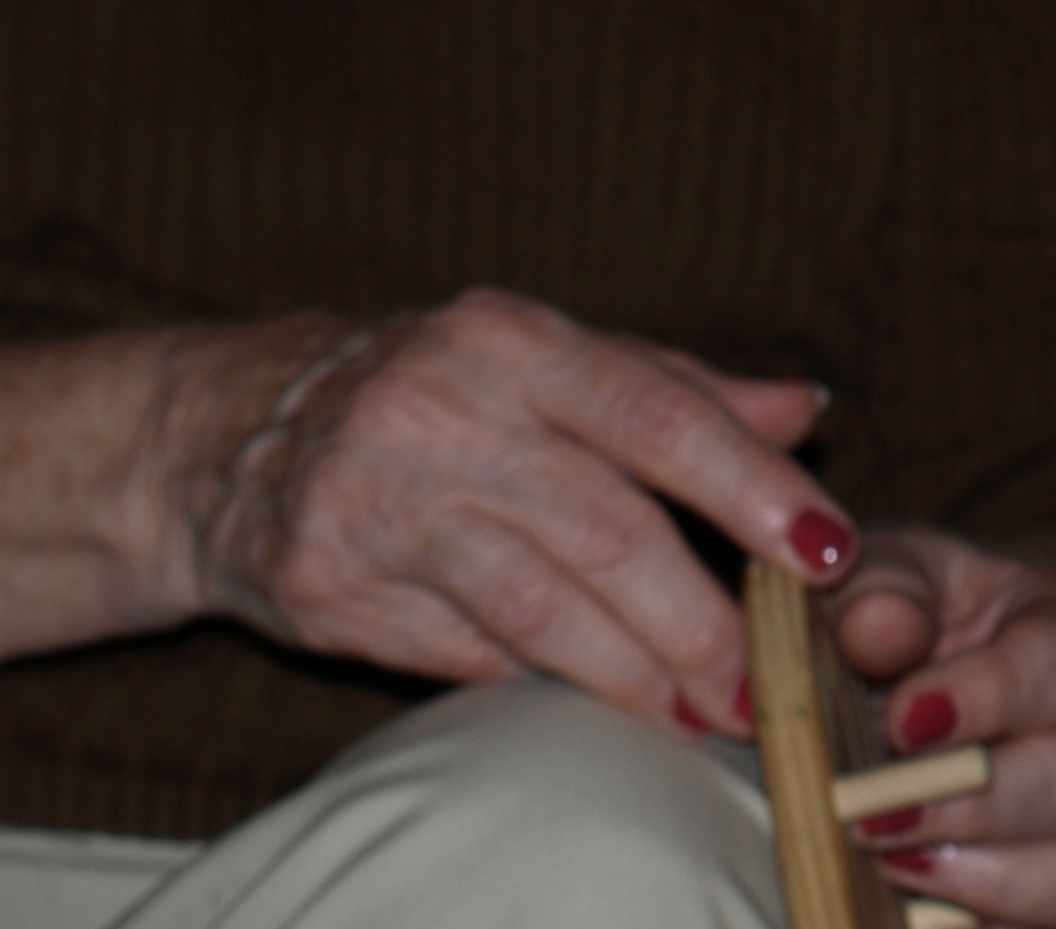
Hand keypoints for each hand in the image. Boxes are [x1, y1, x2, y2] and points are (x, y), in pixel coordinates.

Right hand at [169, 291, 853, 736]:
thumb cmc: (432, 387)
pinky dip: (539, 681)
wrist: (225, 433)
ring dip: (635, 676)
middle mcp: (441, 410)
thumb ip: (678, 387)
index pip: (659, 417)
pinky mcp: (330, 586)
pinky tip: (592, 701)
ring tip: (701, 714)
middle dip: (703, 622)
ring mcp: (377, 501)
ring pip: (538, 611)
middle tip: (765, 687)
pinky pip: (464, 653)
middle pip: (608, 532)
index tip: (830, 553)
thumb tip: (804, 410)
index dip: (753, 490)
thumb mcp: (548, 358)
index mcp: (513, 339)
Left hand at [823, 525, 1055, 928]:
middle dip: (969, 805)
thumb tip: (868, 626)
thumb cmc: (931, 610)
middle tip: (871, 812)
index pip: (1055, 662)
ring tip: (895, 865)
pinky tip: (926, 914)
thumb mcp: (904, 570)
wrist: (991, 650)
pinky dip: (1005, 925)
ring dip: (988, 880)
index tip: (902, 720)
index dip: (985, 697)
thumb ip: (882, 588)